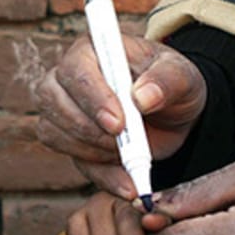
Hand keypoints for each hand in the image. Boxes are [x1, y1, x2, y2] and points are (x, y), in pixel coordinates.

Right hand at [35, 32, 208, 196]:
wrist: (173, 114)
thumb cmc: (172, 84)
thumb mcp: (181, 77)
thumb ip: (166, 81)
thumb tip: (143, 97)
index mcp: (90, 51)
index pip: (76, 70)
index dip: (93, 98)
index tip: (118, 123)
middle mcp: (66, 78)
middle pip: (53, 102)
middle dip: (88, 129)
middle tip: (124, 146)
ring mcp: (61, 111)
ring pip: (55, 134)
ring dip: (94, 152)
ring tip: (133, 156)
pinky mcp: (69, 142)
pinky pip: (75, 162)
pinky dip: (103, 176)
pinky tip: (128, 183)